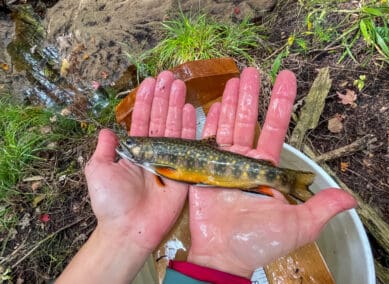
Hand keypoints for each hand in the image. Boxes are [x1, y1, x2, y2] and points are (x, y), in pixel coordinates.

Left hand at [86, 71, 195, 251]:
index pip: (141, 119)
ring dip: (176, 106)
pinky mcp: (183, 171)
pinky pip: (187, 146)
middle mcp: (153, 151)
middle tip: (170, 76)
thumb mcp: (98, 170)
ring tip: (180, 85)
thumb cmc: (111, 202)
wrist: (129, 229)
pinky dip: (189, 128)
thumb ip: (104, 149)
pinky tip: (190, 110)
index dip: (145, 100)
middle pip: (160, 119)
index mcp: (134, 150)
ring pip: (173, 128)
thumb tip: (105, 129)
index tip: (150, 81)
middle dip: (163, 97)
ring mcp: (169, 159)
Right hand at [187, 68, 356, 277]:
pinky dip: (208, 122)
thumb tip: (350, 198)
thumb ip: (320, 208)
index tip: (285, 79)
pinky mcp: (203, 168)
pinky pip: (206, 140)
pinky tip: (210, 105)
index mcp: (267, 169)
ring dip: (230, 102)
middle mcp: (246, 161)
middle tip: (252, 70)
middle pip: (250, 120)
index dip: (281, 103)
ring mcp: (223, 162)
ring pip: (228, 125)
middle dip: (252, 95)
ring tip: (233, 79)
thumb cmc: (259, 241)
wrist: (223, 253)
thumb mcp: (297, 226)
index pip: (276, 128)